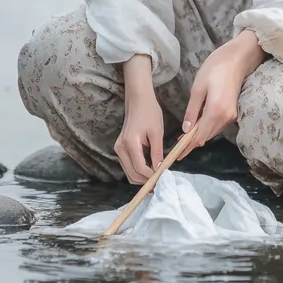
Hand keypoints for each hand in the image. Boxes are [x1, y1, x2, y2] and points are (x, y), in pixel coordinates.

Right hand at [115, 54, 163, 183]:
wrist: (138, 100)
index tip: (164, 179)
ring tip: (157, 177)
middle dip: (146, 181)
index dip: (152, 177)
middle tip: (161, 183)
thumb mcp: (157, 133)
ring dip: (142, 178)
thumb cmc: (149, 112)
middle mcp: (120, 149)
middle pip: (132, 174)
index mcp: (130, 144)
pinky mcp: (120, 148)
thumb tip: (159, 170)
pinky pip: (128, 165)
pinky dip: (138, 171)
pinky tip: (150, 169)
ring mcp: (118, 149)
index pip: (140, 168)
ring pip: (129, 172)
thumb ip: (157, 153)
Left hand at [176, 48, 247, 160]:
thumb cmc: (215, 69)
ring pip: (212, 131)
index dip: (188, 146)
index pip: (200, 136)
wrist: (237, 59)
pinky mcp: (233, 112)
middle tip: (176, 147)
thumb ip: (192, 111)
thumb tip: (186, 130)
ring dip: (199, 135)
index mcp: (216, 111)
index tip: (177, 155)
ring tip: (183, 138)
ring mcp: (231, 115)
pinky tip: (197, 125)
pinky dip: (206, 127)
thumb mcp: (198, 88)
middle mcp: (226, 117)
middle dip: (192, 143)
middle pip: (206, 136)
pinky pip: (217, 125)